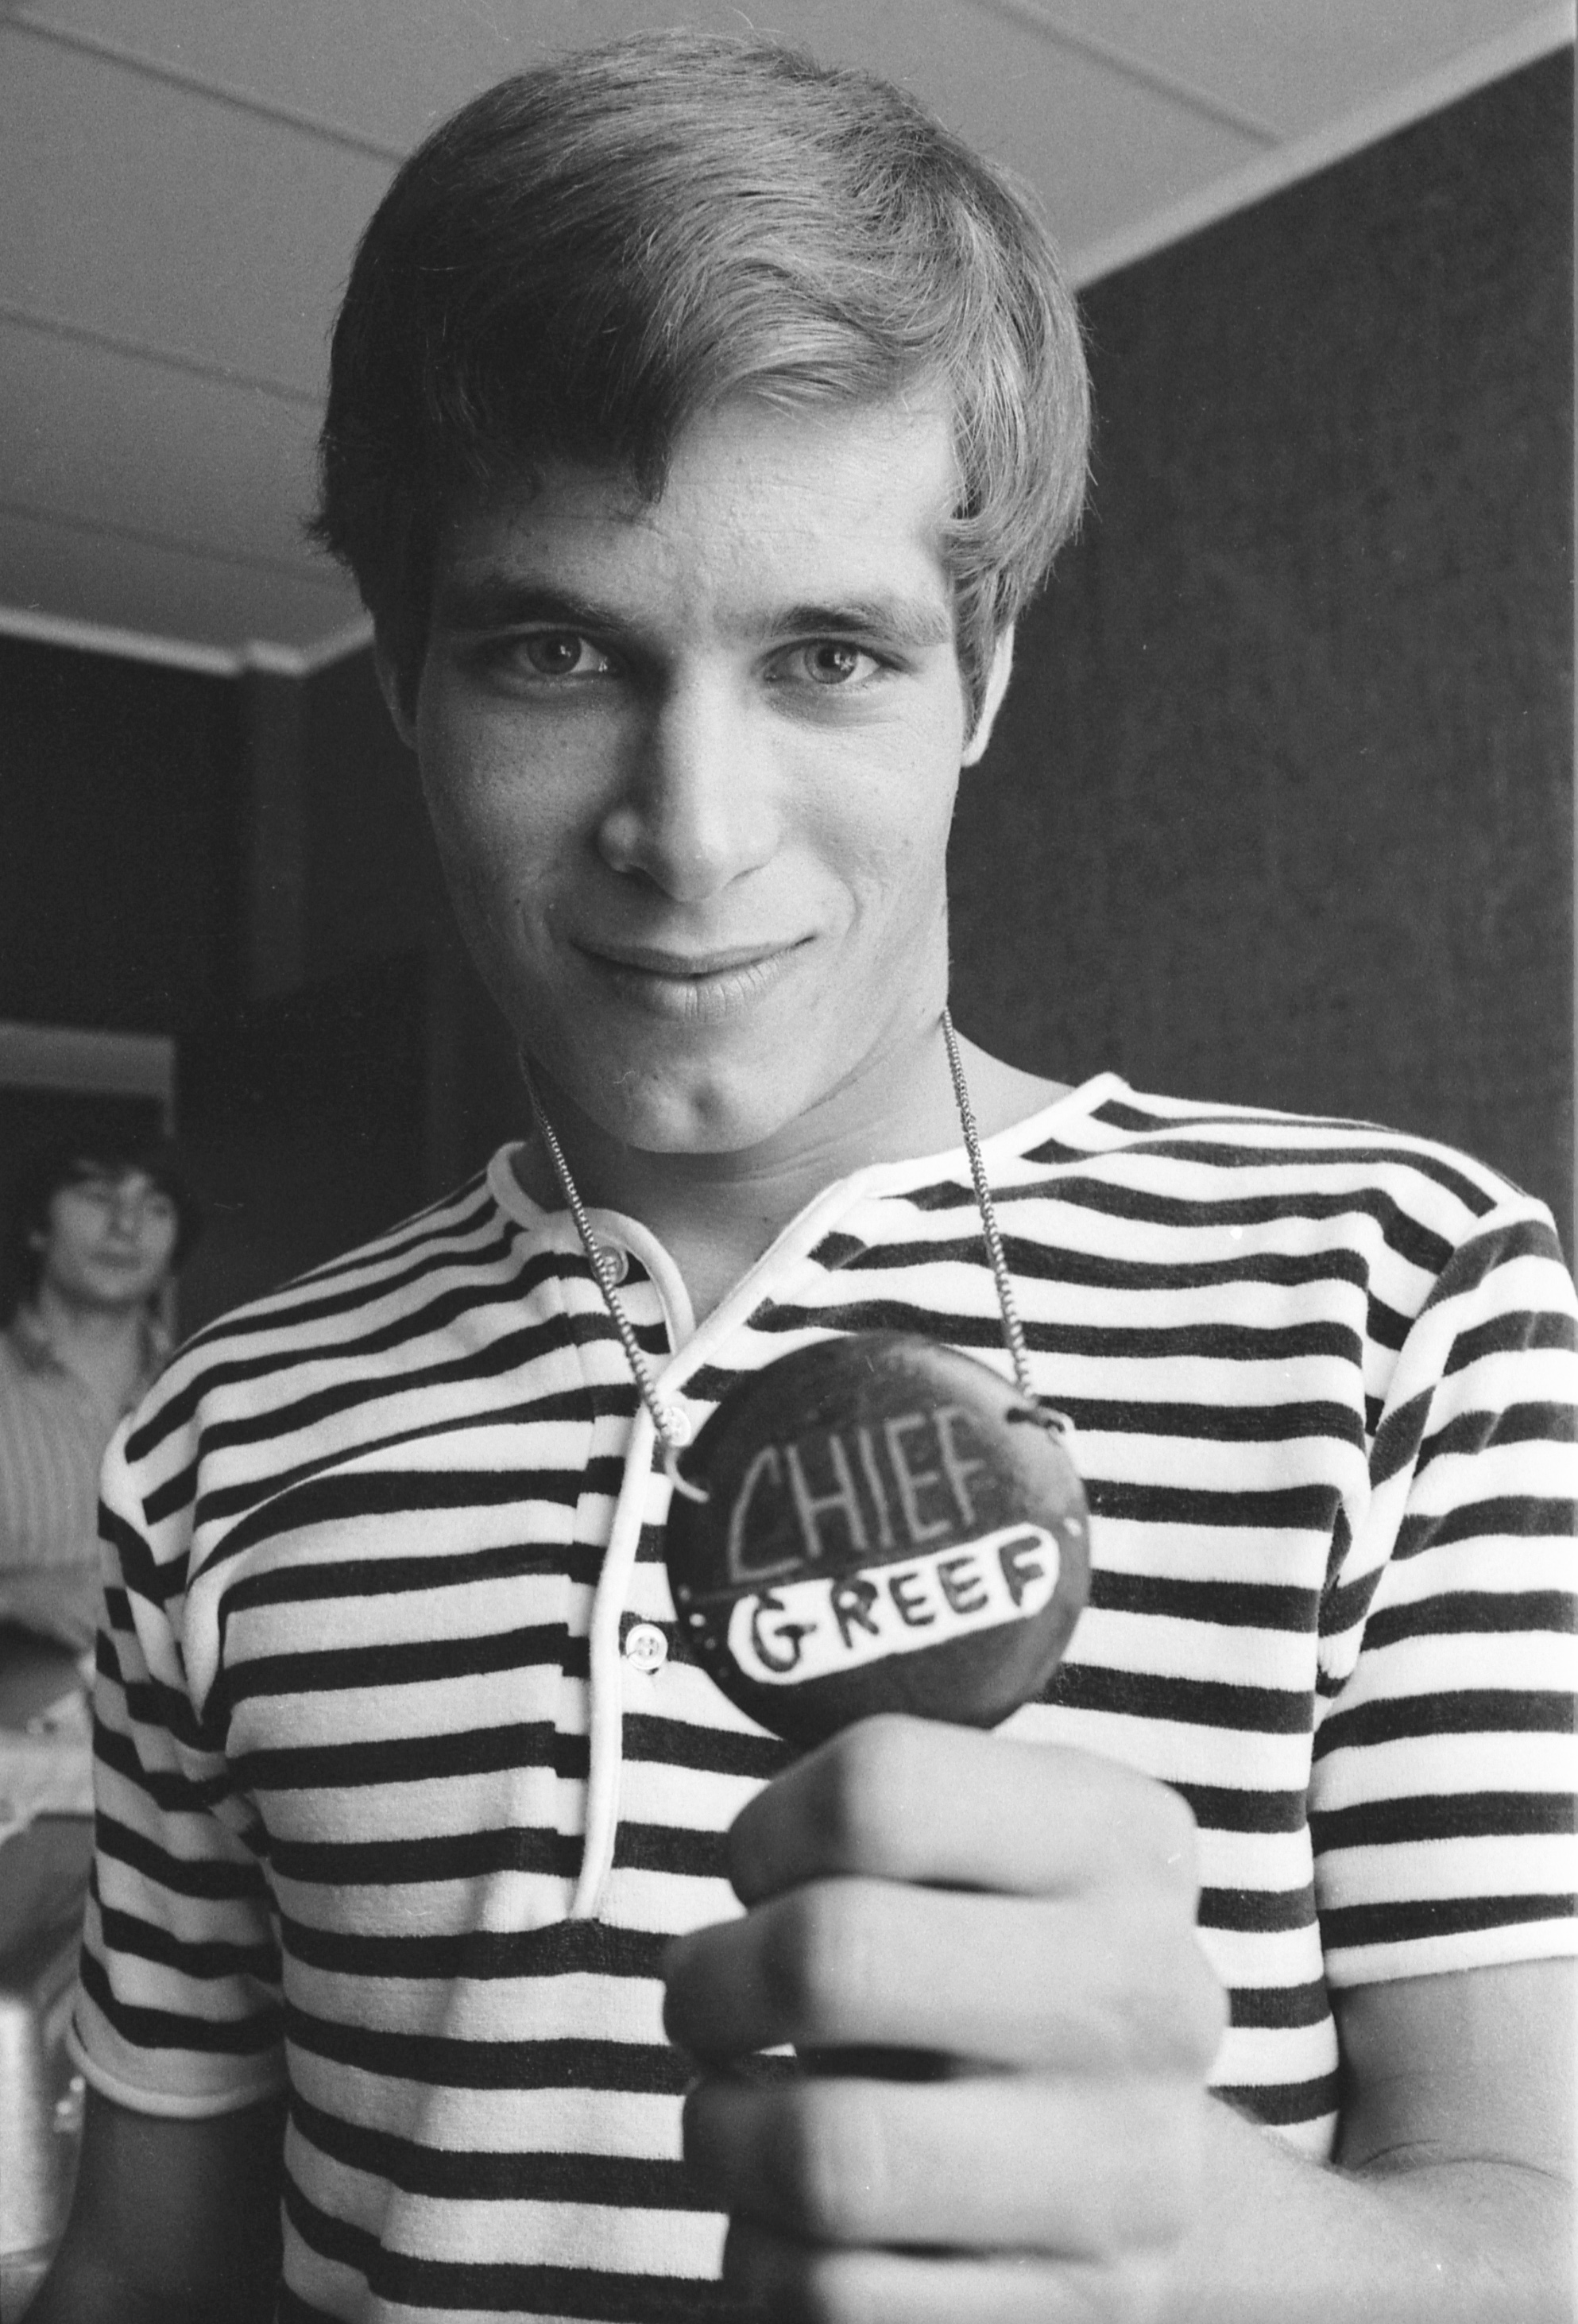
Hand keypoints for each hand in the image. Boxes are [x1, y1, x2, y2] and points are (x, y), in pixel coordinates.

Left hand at [664, 1714, 1225, 2321]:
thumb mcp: (994, 1846)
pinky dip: (760, 2251)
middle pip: (833, 1955)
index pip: (878, 1786)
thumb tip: (738, 1858)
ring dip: (717, 2132)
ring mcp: (1121, 2174)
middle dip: (709, 1980)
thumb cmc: (1003, 1965)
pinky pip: (828, 2293)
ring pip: (823, 2153)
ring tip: (728, 2109)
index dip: (763, 1829)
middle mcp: (1148, 1996)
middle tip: (703, 1994)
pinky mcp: (1067, 2315)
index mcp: (1125, 1841)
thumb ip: (879, 1810)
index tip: (756, 1870)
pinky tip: (789, 2214)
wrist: (1153, 2168)